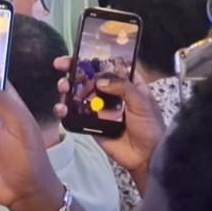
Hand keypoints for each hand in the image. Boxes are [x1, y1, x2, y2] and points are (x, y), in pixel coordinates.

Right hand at [51, 56, 165, 190]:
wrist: (145, 157)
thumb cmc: (150, 126)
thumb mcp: (141, 102)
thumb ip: (122, 87)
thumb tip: (99, 79)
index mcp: (125, 83)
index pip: (107, 65)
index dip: (92, 57)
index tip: (76, 53)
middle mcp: (109, 92)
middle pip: (88, 77)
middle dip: (73, 70)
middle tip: (61, 67)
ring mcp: (98, 108)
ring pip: (77, 93)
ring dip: (67, 88)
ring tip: (63, 88)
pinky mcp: (89, 123)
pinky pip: (74, 114)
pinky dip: (64, 110)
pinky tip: (61, 109)